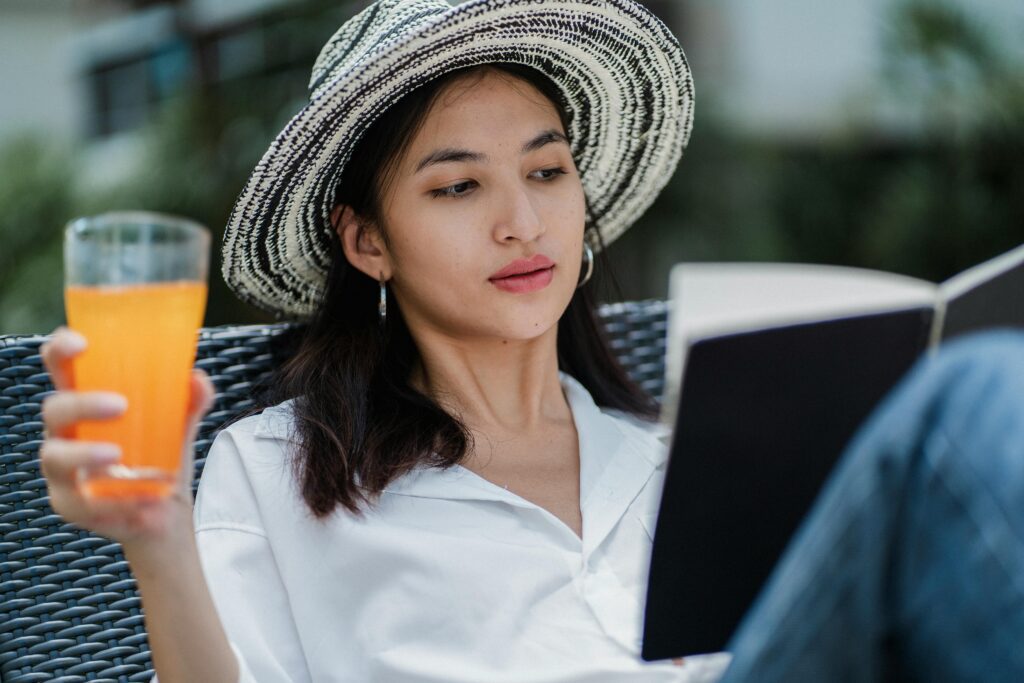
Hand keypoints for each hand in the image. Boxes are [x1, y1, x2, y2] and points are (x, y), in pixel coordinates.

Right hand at [39, 327, 214, 546]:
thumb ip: (191, 399)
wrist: (167, 508)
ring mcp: (64, 468)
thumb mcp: (181, 423)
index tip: (81, 342)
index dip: (62, 350)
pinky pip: (76, 500)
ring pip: (56, 455)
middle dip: (82, 404)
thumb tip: (196, 378)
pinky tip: (136, 498)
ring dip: (84, 452)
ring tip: (118, 455)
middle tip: (120, 405)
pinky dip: (108, 498)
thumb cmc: (162, 454)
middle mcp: (67, 430)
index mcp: (87, 400)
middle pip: (55, 408)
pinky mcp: (69, 503)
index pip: (62, 367)